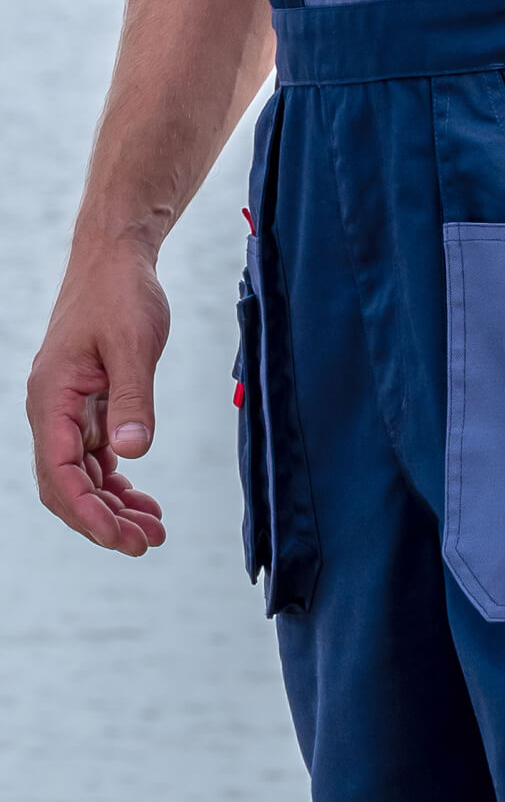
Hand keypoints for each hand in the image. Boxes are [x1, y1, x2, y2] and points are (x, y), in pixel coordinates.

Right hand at [27, 232, 169, 555]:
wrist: (116, 258)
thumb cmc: (122, 294)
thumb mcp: (133, 345)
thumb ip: (133, 399)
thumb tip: (132, 454)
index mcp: (52, 398)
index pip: (60, 473)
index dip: (88, 513)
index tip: (122, 539)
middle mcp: (52, 409)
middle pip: (68, 484)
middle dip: (104, 519)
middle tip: (149, 543)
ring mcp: (68, 408)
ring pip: (83, 474)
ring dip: (113, 505)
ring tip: (154, 529)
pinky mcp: (89, 403)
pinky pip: (95, 455)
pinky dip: (117, 480)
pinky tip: (142, 497)